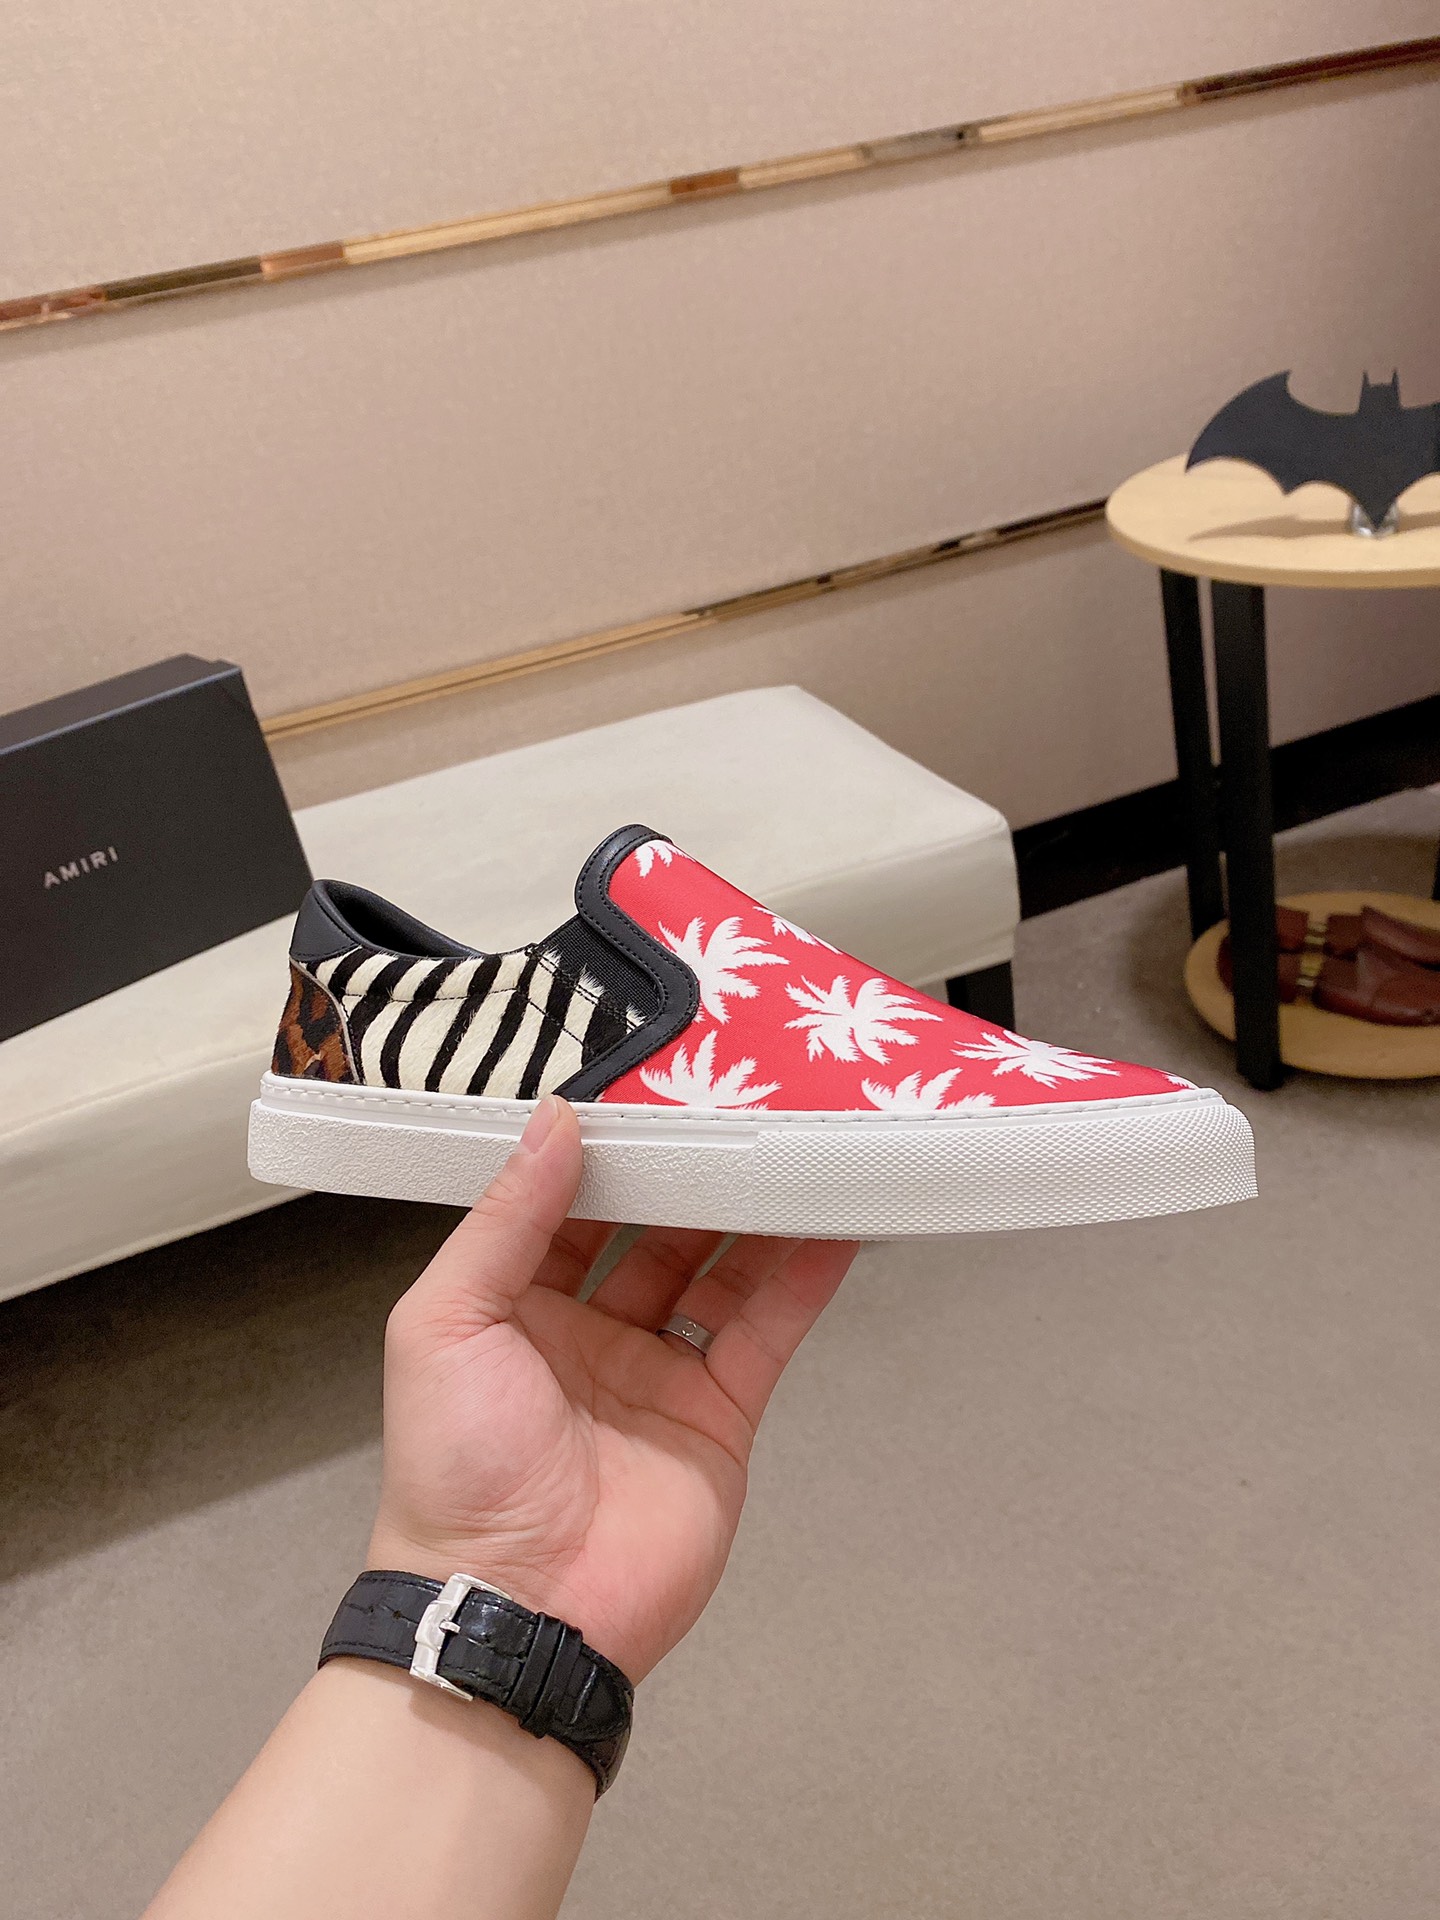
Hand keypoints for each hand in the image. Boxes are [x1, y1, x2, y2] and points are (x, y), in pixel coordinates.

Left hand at [368, 1095, 856, 1680]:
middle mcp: (589, 1332)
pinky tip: (831, 1226)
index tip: (651, 1089)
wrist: (517, 1611)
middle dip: (694, 1174)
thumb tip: (553, 1121)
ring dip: (756, 1215)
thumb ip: (506, 1220)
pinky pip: (763, 1333)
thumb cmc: (453, 1471)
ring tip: (797, 1147)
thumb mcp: (447, 1323)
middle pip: (655, 1231)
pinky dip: (800, 1280)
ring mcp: (658, 1374)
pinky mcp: (718, 1416)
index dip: (610, 1150)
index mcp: (514, 1305)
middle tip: (739, 1105)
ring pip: (719, 1272)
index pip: (569, 1205)